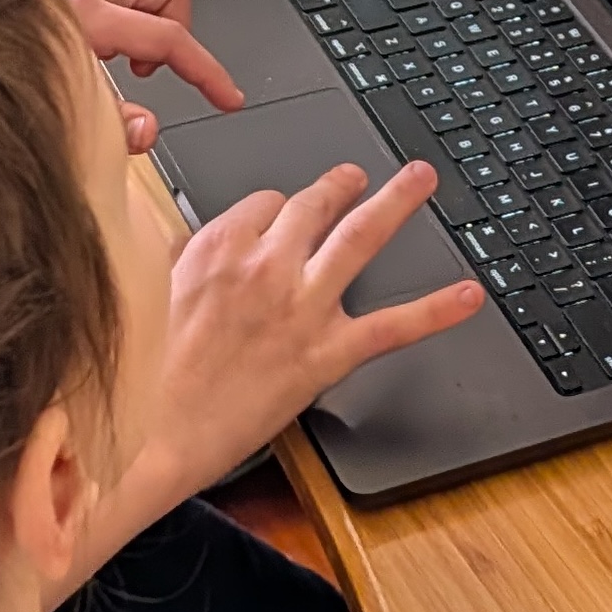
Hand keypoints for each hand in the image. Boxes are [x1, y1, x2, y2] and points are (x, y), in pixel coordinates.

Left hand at [65, 0, 243, 153]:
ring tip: (126, 59)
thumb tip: (148, 130)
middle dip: (177, 26)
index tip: (227, 96)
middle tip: (151, 65)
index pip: (167, 36)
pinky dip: (127, 17)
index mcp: (83, 14)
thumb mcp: (54, 110)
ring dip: (153, 19)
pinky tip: (105, 48)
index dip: (207, 70)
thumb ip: (108, 122)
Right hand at [150, 162, 485, 487]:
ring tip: (418, 181)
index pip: (264, 204)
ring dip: (395, 203)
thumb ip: (180, 262)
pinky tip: (468, 294)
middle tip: (355, 177)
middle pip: (312, 206)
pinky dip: (435, 310)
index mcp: (217, 245)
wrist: (152, 434)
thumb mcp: (146, 293)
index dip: (277, 211)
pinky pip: (391, 326)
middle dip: (339, 186)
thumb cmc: (143, 374)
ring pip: (359, 238)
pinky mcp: (325, 353)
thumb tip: (194, 249)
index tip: (282, 217)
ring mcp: (301, 306)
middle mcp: (265, 264)